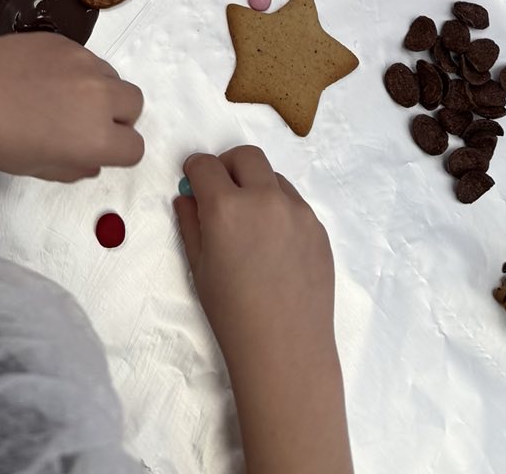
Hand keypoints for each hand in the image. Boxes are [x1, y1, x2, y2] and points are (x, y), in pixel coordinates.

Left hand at [0, 31, 143, 180]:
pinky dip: (78, 72)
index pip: (134, 147)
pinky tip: (45, 79)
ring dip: (100, 91)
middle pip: (133, 104)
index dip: (117, 151)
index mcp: (97, 139)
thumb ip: (73, 167)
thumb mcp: (35, 167)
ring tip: (63, 98)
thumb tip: (90, 160)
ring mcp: (87, 65)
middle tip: (86, 122)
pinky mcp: (70, 43)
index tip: (98, 149)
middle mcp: (101, 98)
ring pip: (112, 78)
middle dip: (118, 116)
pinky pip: (88, 60)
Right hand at [177, 148, 351, 472]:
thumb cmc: (232, 314)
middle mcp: (264, 198)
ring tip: (250, 224)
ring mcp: (297, 211)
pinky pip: (295, 203)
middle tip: (221, 190)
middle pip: (245, 156)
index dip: (194, 171)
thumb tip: (188, 197)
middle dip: (228, 165)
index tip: (193, 181)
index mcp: (227, 207)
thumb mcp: (199, 267)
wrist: (285, 348)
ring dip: (256, 186)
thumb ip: (190, 223)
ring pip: (273, 177)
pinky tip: (274, 246)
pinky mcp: (318, 227)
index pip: (205, 165)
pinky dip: (279, 209)